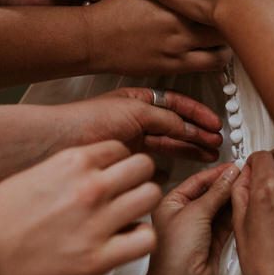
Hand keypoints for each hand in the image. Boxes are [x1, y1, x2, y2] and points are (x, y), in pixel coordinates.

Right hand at [0, 141, 161, 274]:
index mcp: (71, 162)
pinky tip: (126, 241)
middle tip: (129, 192)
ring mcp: (97, 220)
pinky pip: (145, 238)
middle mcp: (90, 186)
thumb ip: (64, 173)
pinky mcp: (98, 257)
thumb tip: (83, 174)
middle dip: (137, 178)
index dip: (119, 162)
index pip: (119, 148)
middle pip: (143, 166)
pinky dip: (142, 238)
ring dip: (143, 205)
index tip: (116, 173)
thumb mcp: (31, 176)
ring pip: (150, 196)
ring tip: (130, 215)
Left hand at [55, 87, 223, 162]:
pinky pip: (152, 163)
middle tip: (216, 142)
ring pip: (168, 144)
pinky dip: (165, 168)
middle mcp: (136, 119)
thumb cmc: (88, 119)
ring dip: (189, 148)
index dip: (198, 113)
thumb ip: (165, 119)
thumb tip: (187, 127)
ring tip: (207, 155)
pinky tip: (173, 174)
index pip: (176, 104)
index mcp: (139, 101)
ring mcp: (131, 140)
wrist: (57, 142)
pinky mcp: (124, 160)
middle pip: (176, 126)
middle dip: (198, 133)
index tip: (214, 123)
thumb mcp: (135, 112)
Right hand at [85, 0, 230, 73]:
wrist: (95, 37)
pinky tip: (217, 54)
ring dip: (229, 40)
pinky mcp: (175, 63)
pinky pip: (210, 64)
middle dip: (234, 17)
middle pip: (223, 17)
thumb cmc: (115, 11)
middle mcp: (179, 17)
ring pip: (223, 43)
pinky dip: (219, 59)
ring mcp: (179, 42)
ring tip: (230, 37)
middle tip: (238, 17)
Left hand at [139, 163, 239, 274]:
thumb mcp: (195, 213)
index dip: (215, 172)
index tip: (232, 166)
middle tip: (242, 174)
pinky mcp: (212, 242)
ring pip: (219, 207)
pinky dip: (236, 213)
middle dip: (226, 184)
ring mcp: (199, 230)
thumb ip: (216, 192)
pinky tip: (245, 203)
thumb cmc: (173, 254)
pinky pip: (226, 222)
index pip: (196, 181)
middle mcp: (183, 216)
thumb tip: (229, 175)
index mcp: (170, 204)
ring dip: (232, 197)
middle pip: (209, 193)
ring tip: (246, 185)